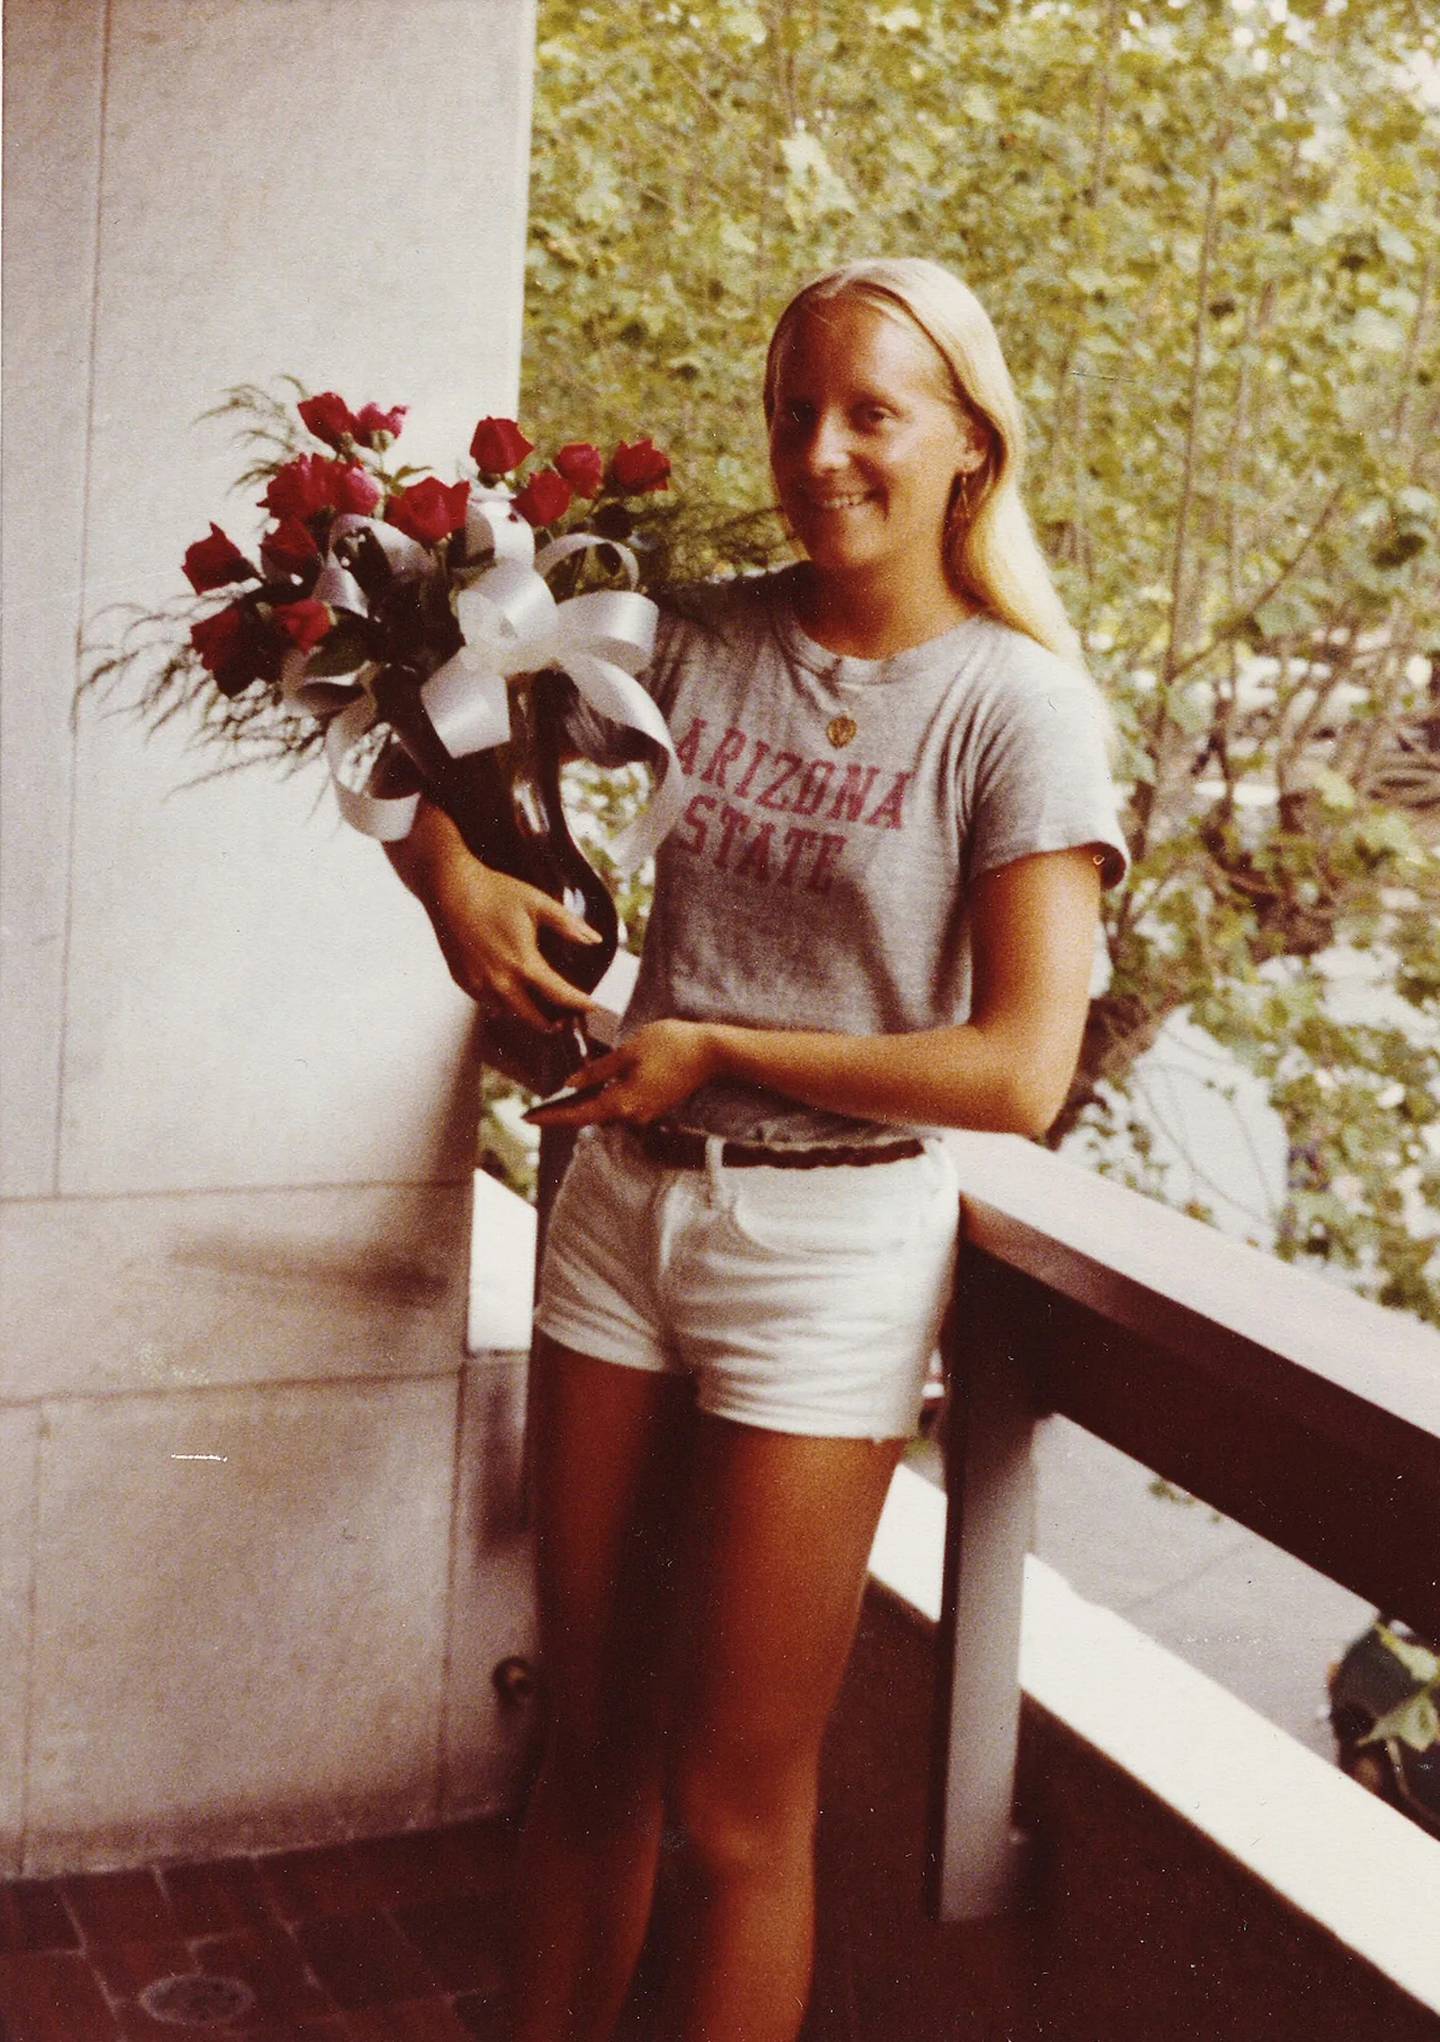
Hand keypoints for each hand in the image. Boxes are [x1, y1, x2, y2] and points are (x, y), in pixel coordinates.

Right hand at [428, 863, 603, 1030]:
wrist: (450, 888)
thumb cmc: (494, 893)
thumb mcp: (539, 903)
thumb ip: (568, 925)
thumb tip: (594, 940)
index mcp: (523, 963)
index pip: (559, 995)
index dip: (579, 1004)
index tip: (591, 1007)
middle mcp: (499, 981)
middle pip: (531, 1018)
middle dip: (550, 1024)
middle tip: (563, 1022)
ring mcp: (477, 983)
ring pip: (506, 1013)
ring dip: (523, 1015)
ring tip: (536, 1010)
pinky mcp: (461, 980)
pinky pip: (485, 1002)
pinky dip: (499, 1003)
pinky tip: (507, 994)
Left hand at [524, 1020, 719, 1126]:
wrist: (712, 1052)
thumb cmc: (670, 1045)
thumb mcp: (627, 1052)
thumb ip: (597, 1071)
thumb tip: (571, 1084)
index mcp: (621, 1102)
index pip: (577, 1114)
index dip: (550, 1116)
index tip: (527, 1118)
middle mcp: (632, 1115)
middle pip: (590, 1116)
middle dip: (565, 1111)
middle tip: (538, 1108)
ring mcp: (645, 1114)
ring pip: (606, 1111)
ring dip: (585, 1104)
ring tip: (561, 1097)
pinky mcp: (654, 1106)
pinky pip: (622, 1106)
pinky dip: (604, 1099)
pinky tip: (593, 1088)